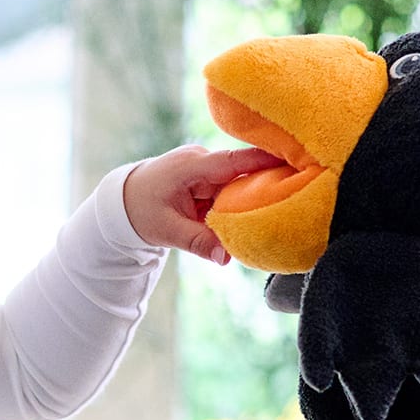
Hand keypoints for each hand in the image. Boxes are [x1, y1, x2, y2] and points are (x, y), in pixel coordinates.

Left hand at [122, 145, 288, 263]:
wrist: (121, 201)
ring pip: (239, 183)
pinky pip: (231, 189)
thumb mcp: (167, 230)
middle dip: (267, 186)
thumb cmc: (140, 211)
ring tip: (284, 211)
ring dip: (254, 198)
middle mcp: (202, 161)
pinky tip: (259, 216)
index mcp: (191, 166)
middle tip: (298, 198)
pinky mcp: (208, 178)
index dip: (265, 161)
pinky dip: (241, 203)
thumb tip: (227, 258)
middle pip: (243, 173)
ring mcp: (205, 168)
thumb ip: (199, 242)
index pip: (234, 161)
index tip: (295, 163)